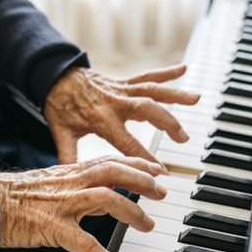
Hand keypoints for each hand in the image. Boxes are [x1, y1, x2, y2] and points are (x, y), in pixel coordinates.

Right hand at [0, 156, 166, 251]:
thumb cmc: (17, 196)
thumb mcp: (53, 184)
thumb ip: (81, 188)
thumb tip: (109, 197)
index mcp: (71, 172)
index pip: (111, 160)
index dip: (137, 163)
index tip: (157, 169)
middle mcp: (70, 182)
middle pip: (114, 172)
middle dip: (142, 180)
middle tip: (162, 193)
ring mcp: (62, 204)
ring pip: (105, 199)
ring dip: (131, 211)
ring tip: (148, 225)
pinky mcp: (52, 227)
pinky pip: (84, 243)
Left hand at [44, 64, 199, 164]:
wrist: (55, 77)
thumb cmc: (59, 107)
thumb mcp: (62, 133)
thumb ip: (69, 155)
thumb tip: (74, 181)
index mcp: (101, 119)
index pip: (127, 142)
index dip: (145, 157)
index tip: (161, 172)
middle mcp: (115, 102)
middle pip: (147, 110)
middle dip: (167, 123)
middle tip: (183, 138)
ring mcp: (121, 90)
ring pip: (152, 91)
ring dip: (175, 95)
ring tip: (196, 99)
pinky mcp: (123, 83)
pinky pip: (146, 76)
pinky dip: (165, 73)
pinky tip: (183, 69)